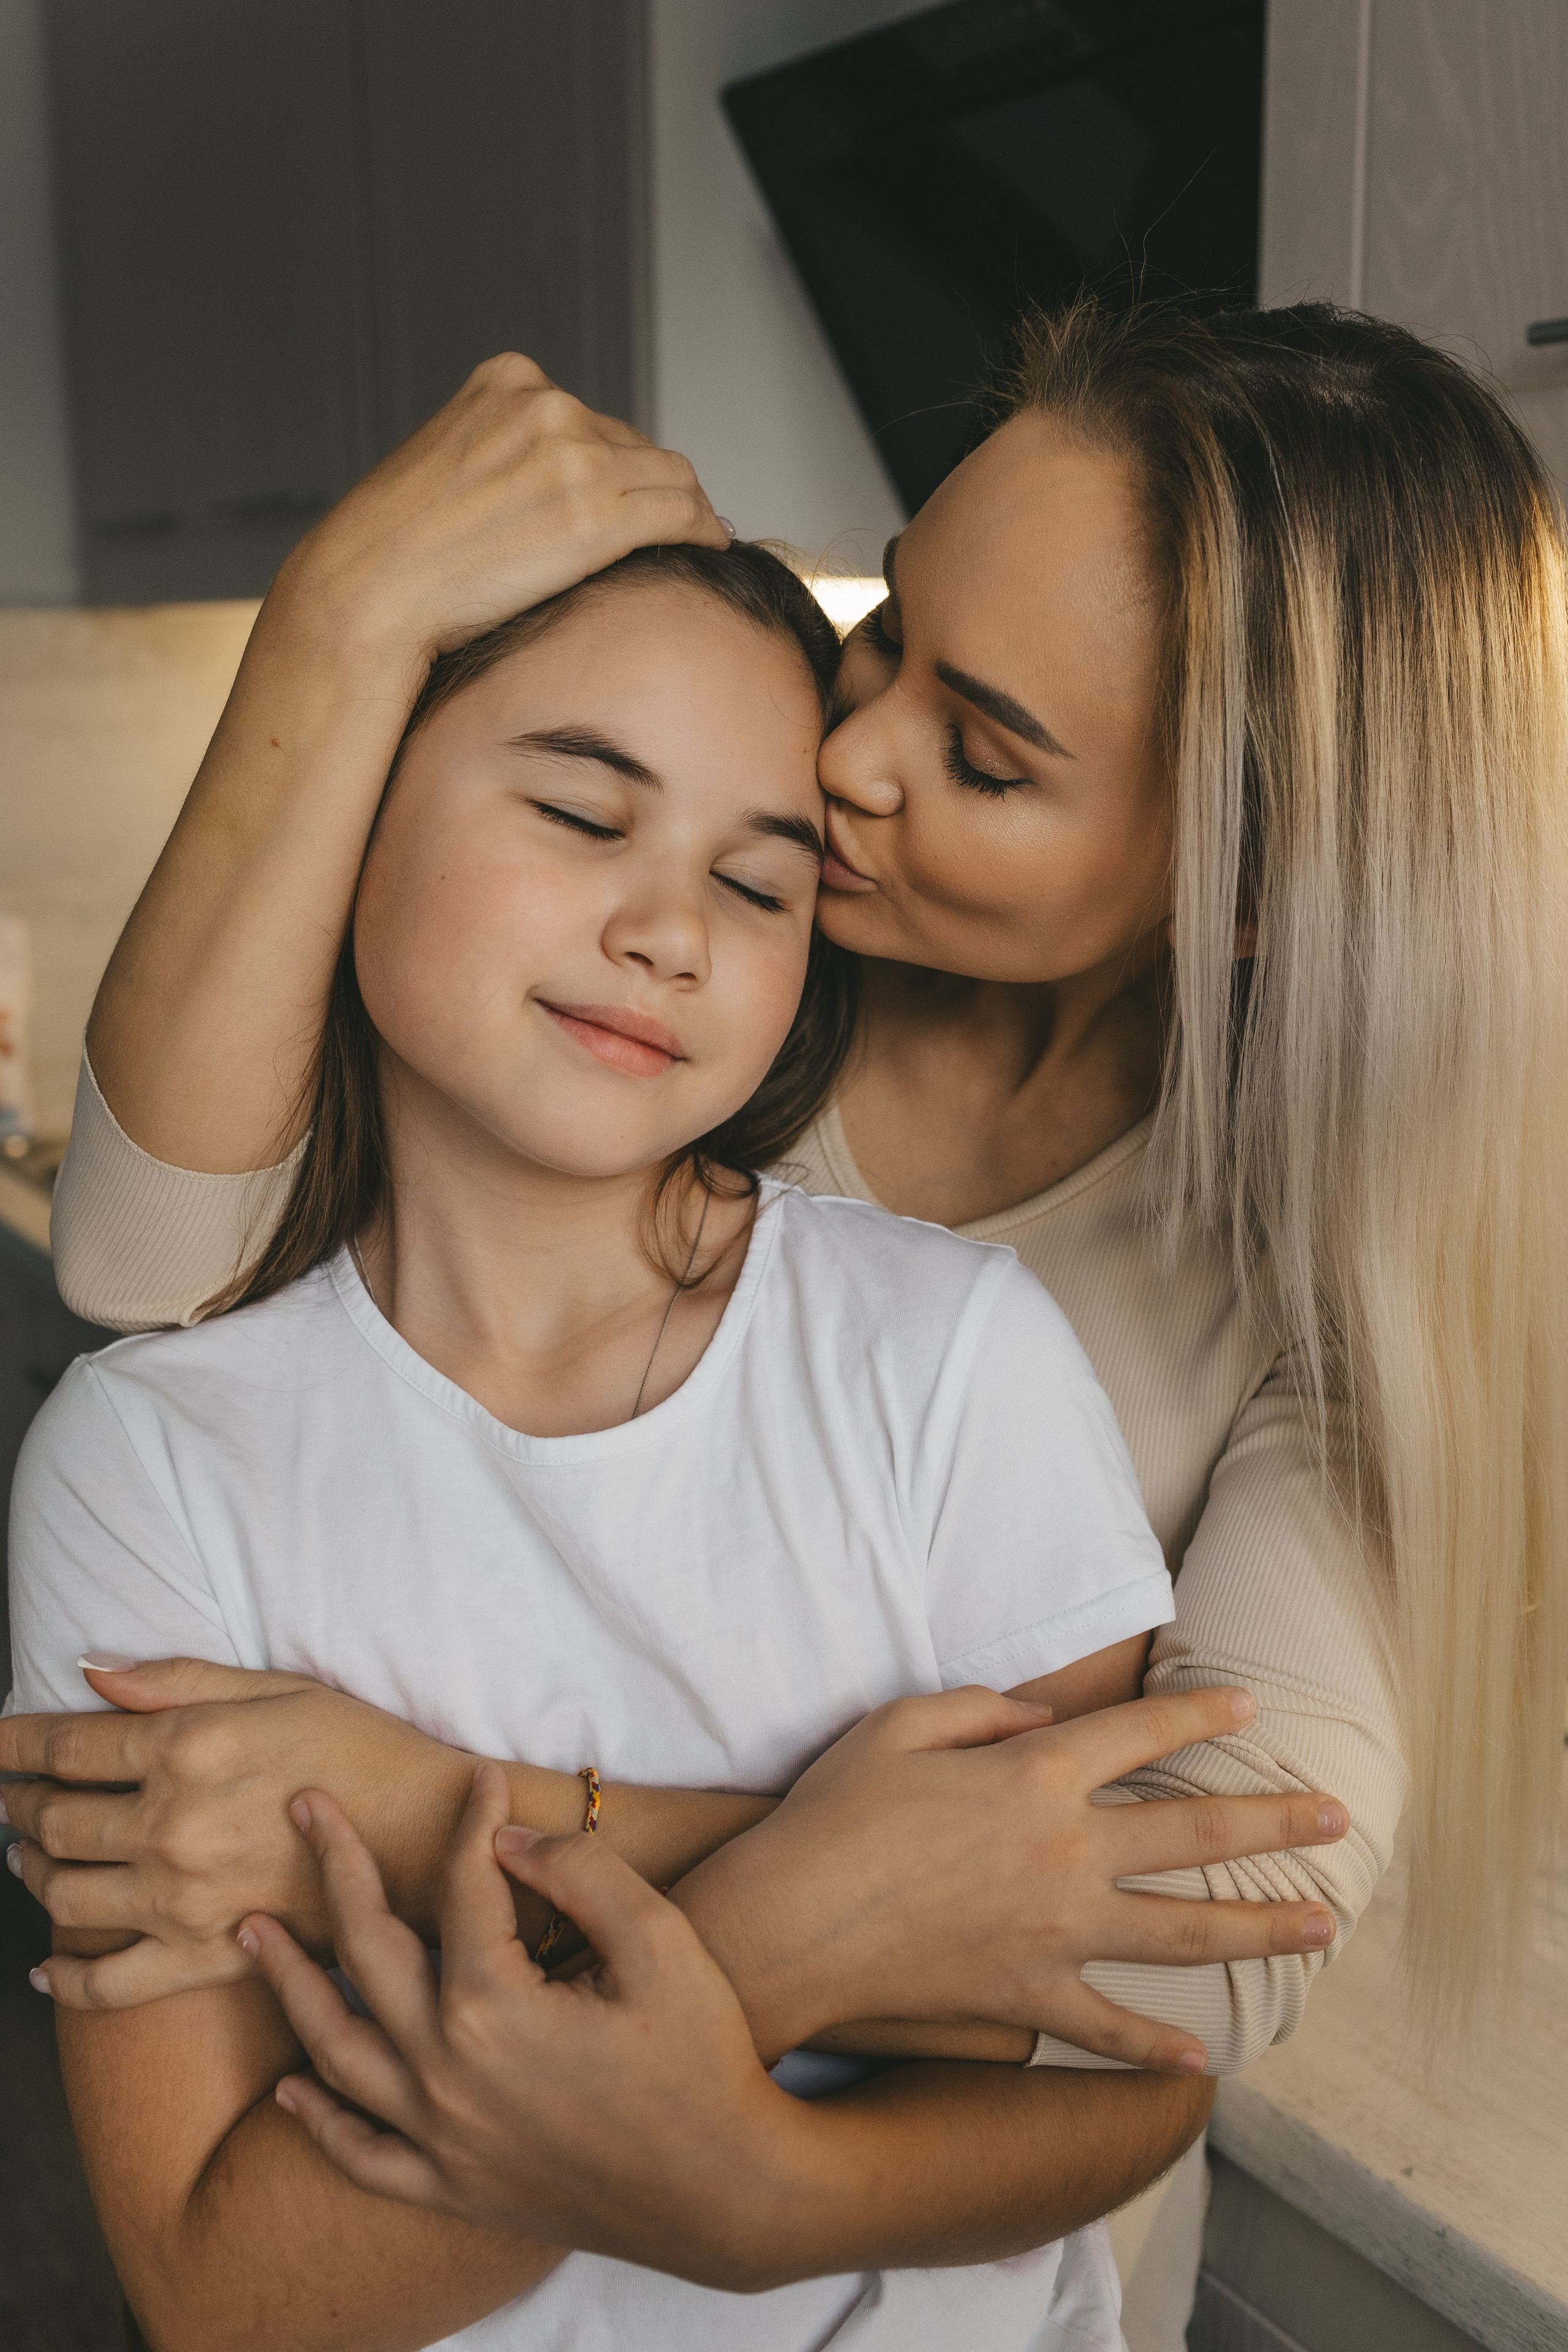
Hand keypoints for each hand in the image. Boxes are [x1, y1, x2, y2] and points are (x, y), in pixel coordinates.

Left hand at [2, 1658, 472, 2005]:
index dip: (13, 1743)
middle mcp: (171, 1827)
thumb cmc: (362, 1749)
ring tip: (27, 1854)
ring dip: (30, 1871)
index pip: (63, 1747)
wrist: (430, 1835)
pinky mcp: (205, 1957)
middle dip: (16, 1802)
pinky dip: (64, 1982)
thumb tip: (87, 1673)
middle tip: (9, 1795)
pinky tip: (45, 1971)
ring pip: (62, 1894)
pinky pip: (108, 1984)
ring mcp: (182, 1900)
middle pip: (54, 1819)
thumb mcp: (276, 1688)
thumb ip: (174, 1681)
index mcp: (186, 1750)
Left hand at [245, 1769, 827, 2291]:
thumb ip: (580, 1873)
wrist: (725, 2193)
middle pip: (368, 1951)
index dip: (472, 1818)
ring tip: (253, 1932)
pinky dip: (317, 2121)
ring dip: (290, 1983)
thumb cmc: (702, 2058)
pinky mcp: (453, 2187)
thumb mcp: (662, 1941)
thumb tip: (507, 1840)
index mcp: (494, 2008)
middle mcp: (446, 2073)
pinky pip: (361, 2154)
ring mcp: (441, 2137)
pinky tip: (289, 2089)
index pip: (463, 1886)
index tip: (480, 1775)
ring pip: (336, 2050)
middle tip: (305, 1809)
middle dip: (335, 1867)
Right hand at [274, 353, 730, 670]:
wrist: (367, 593)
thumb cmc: (398, 554)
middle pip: (634, 446)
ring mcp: (574, 455)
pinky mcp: (597, 514)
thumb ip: (507, 461)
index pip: (593, 419)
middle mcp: (545, 404)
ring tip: (692, 546)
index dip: (615, 466)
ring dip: (685, 512)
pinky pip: (683, 514)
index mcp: (507, 380)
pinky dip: (704, 532)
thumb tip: (565, 494)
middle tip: (665, 535)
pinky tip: (710, 553)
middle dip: (648, 491)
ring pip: (670, 476)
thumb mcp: (450, 467)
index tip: (622, 503)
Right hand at [676, 1684, 1348, 2074]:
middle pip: (1194, 1832)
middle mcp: (1064, 1852)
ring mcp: (1055, 1933)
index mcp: (1034, 1776)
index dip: (1197, 1713)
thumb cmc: (833, 1815)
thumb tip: (1039, 1716)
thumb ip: (980, 1708)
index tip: (1246, 1704)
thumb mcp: (898, 1725)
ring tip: (1323, 1926)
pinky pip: (1109, 2026)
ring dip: (1260, 1927)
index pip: (1140, 1733)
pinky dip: (1157, 2047)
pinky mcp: (1029, 1999)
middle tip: (1336, 1816)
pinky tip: (1202, 2061)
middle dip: (1275, 1819)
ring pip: (1183, 1931)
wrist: (788, 1926)